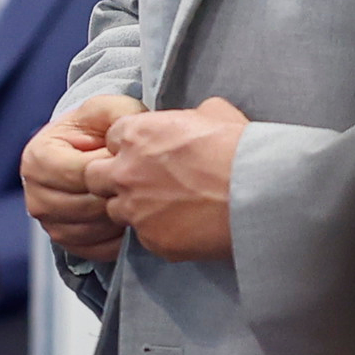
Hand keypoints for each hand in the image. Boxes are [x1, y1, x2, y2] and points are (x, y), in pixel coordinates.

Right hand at [20, 94, 132, 261]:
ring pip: (93, 230)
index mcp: (38, 159)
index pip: (81, 174)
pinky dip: (119, 238)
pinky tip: (132, 218)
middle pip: (87, 206)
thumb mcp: (106, 110)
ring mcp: (48, 224)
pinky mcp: (65, 244)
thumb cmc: (96, 129)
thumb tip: (125, 142)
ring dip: (121, 217)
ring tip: (138, 198)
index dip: (113, 168)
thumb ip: (118, 114)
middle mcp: (35, 195)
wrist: (86, 152)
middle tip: (143, 182)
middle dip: (119, 194)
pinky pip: (97, 250)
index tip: (134, 159)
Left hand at [92, 99, 245, 262]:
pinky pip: (144, 237)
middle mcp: (125, 172)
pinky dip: (159, 232)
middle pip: (95, 177)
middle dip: (113, 179)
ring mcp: (135, 210)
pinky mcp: (151, 241)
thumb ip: (190, 116)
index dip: (127, 145)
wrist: (259, 194)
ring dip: (133, 208)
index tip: (144, 152)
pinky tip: (185, 226)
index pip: (111, 138)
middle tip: (142, 182)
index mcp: (136, 135)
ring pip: (115, 210)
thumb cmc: (240, 148)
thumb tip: (194, 119)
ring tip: (166, 207)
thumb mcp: (216, 113)